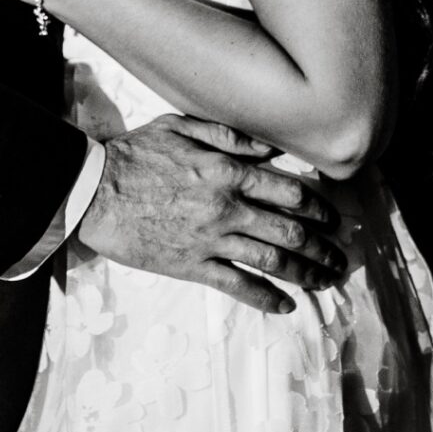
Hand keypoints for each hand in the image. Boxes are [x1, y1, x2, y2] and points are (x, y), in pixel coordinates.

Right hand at [79, 115, 344, 317]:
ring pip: (273, 261)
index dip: (318, 208)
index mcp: (228, 171)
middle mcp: (227, 207)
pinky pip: (238, 285)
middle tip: (338, 256)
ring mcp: (211, 239)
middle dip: (321, 246)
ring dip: (305, 273)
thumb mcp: (181, 127)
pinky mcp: (192, 265)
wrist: (94, 190)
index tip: (331, 218)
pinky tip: (285, 305)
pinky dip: (266, 297)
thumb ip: (229, 136)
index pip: (289, 192)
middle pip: (290, 231)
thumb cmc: (134, 154)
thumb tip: (270, 148)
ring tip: (324, 281)